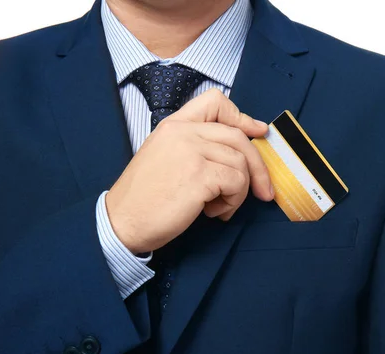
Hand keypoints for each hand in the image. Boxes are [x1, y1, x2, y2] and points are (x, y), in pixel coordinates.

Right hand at [105, 89, 273, 253]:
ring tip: (218, 206)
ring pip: (241, 163)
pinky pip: (237, 182)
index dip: (242, 116)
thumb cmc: (145, 197)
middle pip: (238, 137)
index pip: (215, 101)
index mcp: (173, 125)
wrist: (121, 221)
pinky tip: (212, 211)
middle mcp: (183, 132)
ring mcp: (191, 151)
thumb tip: (237, 152)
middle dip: (257, 167)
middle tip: (263, 191)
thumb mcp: (165, 157)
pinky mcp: (199, 175)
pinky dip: (232, 202)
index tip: (257, 131)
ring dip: (239, 191)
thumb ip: (195, 146)